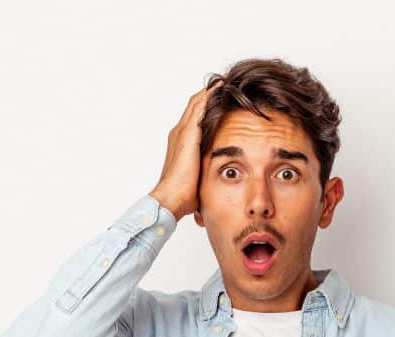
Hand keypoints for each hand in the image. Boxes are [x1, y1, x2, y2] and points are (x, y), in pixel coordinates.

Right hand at [150, 85, 215, 219]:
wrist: (171, 197)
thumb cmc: (184, 193)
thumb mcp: (198, 175)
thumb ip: (206, 168)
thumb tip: (219, 175)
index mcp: (181, 142)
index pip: (194, 118)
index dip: (205, 106)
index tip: (219, 98)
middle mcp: (179, 133)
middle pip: (194, 106)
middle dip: (208, 94)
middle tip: (223, 84)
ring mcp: (182, 132)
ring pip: (196, 103)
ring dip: (209, 91)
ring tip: (223, 82)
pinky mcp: (188, 134)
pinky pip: (199, 109)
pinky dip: (208, 97)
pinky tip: (219, 89)